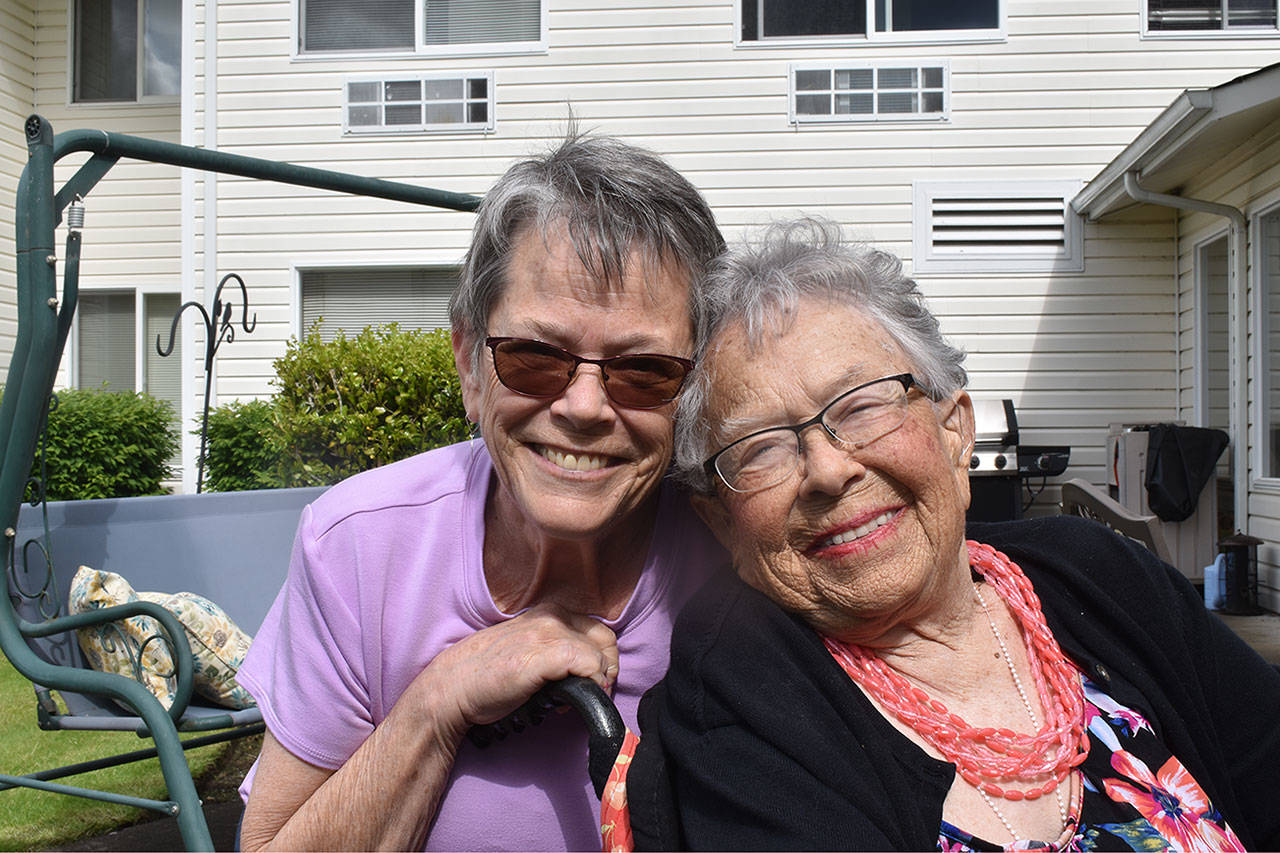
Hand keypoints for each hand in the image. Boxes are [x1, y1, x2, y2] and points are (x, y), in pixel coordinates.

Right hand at [422, 603, 619, 736]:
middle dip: (605, 671)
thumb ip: (555, 649)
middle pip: (607, 641)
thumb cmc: (487, 675)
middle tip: (589, 693)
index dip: (602, 661)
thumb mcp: (528, 649)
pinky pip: (590, 666)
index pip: (599, 631)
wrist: (453, 687)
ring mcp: (548, 633)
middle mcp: (551, 616)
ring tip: (571, 700)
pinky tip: (564, 703)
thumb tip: (588, 669)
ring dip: (596, 683)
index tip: (589, 683)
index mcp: (548, 612)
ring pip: (601, 656)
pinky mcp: (545, 654)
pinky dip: (589, 687)